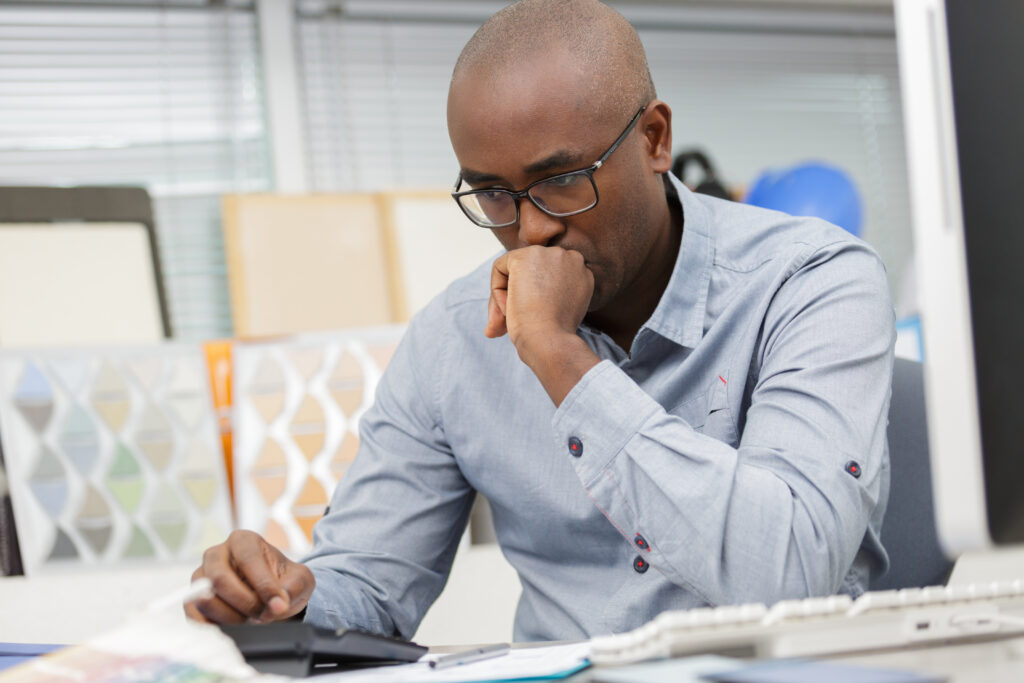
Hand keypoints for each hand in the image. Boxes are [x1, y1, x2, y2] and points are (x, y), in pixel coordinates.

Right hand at [185, 530, 314, 624]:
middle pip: (219, 579)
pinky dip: (213, 626)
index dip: (263, 585)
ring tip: (250, 619)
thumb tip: (276, 605)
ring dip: (231, 617)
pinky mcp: (192, 600)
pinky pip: (193, 615)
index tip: (278, 605)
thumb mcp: (300, 580)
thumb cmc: (284, 582)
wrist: (272, 596)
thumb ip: (293, 588)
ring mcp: (201, 577)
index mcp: (243, 541)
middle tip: (263, 615)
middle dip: (245, 603)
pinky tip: (232, 627)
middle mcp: (217, 554)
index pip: (247, 559)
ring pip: (205, 599)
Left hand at [486, 246, 599, 404]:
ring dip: (508, 293)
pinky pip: (499, 268)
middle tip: (510, 322)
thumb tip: (495, 325)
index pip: (549, 275)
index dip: (535, 296)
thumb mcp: (557, 313)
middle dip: (518, 293)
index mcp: (582, 272)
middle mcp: (570, 257)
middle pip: (532, 269)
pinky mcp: (525, 257)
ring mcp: (548, 254)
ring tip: (512, 317)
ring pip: (514, 268)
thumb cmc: (554, 335)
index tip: (530, 319)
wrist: (550, 340)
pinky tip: (509, 307)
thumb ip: (542, 301)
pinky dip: (497, 290)